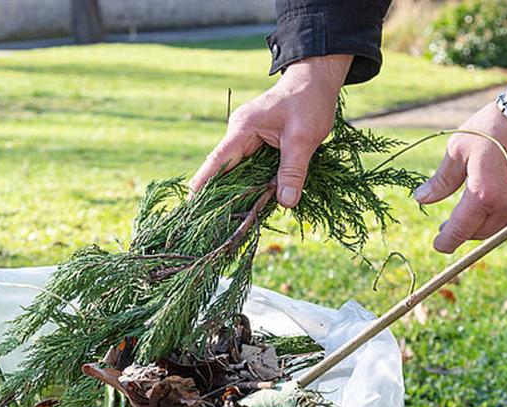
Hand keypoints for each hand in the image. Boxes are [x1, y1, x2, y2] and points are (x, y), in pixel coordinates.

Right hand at [188, 54, 352, 207]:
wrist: (316, 81)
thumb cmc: (309, 103)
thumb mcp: (303, 139)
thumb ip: (293, 171)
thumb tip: (287, 203)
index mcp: (243, 129)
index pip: (217, 160)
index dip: (203, 183)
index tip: (190, 203)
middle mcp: (240, 135)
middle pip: (224, 170)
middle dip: (220, 195)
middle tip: (214, 223)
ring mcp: (248, 140)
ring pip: (239, 172)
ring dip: (238, 192)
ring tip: (228, 220)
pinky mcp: (258, 145)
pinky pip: (251, 169)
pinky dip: (252, 185)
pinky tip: (252, 204)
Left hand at [414, 83, 506, 252]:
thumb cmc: (494, 128)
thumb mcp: (459, 150)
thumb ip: (441, 181)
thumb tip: (421, 199)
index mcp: (482, 196)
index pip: (459, 232)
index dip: (446, 242)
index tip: (438, 244)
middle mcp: (505, 207)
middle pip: (478, 234)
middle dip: (461, 233)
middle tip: (446, 227)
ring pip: (496, 230)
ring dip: (479, 228)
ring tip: (465, 218)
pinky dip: (497, 219)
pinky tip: (488, 209)